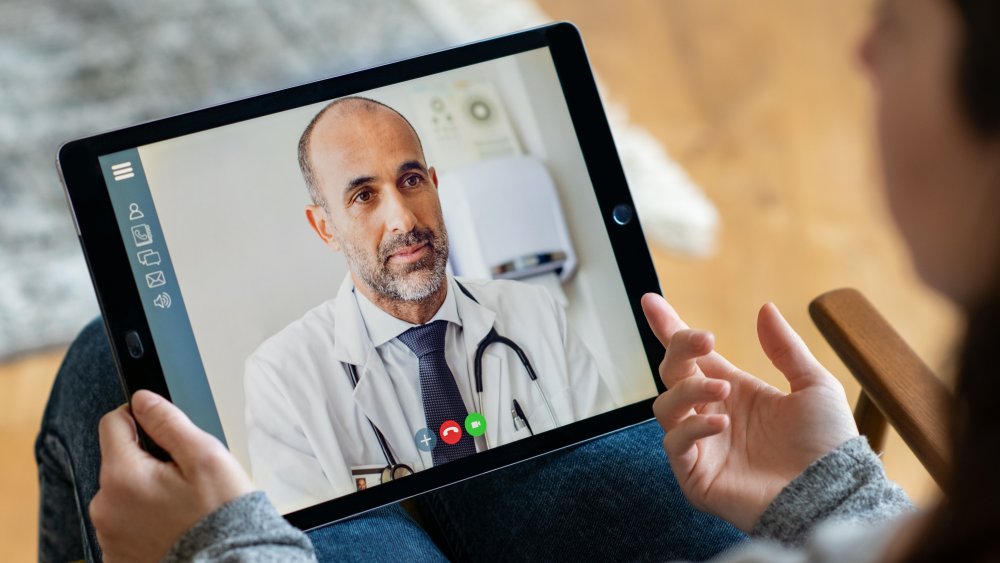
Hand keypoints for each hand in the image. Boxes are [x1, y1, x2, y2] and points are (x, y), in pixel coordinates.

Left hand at [90, 390, 253, 561]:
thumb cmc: (220, 515)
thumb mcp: (205, 456)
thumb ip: (168, 422)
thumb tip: (142, 400)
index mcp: (122, 476)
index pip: (112, 423)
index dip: (139, 417)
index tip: (162, 429)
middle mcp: (105, 507)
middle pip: (119, 461)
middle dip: (148, 461)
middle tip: (185, 477)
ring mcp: (109, 534)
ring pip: (123, 493)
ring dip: (145, 492)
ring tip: (182, 505)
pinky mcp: (117, 555)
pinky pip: (126, 523)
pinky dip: (145, 520)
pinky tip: (173, 525)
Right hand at [642, 294, 857, 531]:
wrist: (832, 494)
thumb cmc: (828, 446)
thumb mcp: (814, 386)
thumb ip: (786, 348)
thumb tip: (764, 308)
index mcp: (735, 391)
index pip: (692, 356)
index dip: (669, 328)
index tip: (651, 301)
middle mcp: (711, 415)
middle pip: (672, 373)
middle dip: (680, 350)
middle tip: (704, 341)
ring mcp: (702, 446)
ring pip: (666, 406)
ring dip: (689, 390)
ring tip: (723, 390)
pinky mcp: (696, 475)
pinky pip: (674, 444)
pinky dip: (692, 429)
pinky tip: (721, 424)